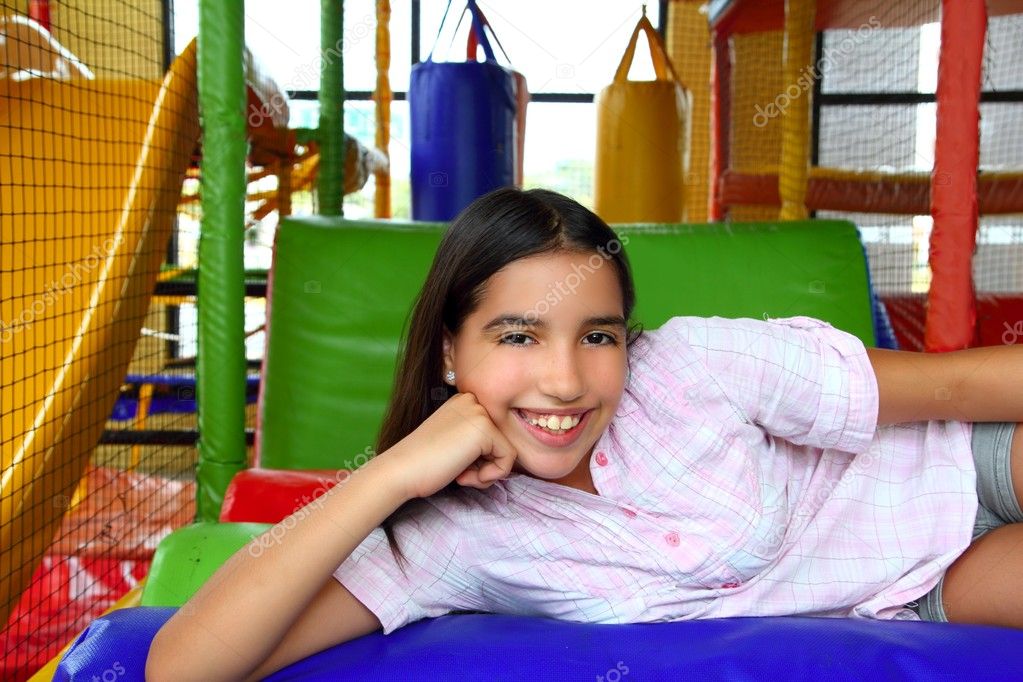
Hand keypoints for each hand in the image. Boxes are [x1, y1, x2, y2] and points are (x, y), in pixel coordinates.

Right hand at [384, 392, 518, 499]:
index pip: (493, 434)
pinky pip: (508, 460)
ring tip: (461, 474)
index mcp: (464, 401)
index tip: (455, 464)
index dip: (481, 458)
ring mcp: (479, 412)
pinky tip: (464, 475)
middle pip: (502, 441)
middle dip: (486, 464)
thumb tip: (508, 456)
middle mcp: (473, 400)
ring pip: (508, 451)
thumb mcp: (454, 442)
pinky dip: (490, 476)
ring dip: (487, 472)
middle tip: (459, 472)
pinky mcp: (485, 429)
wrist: (401, 470)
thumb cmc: (423, 463)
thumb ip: (477, 441)